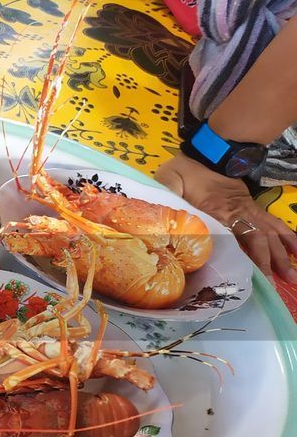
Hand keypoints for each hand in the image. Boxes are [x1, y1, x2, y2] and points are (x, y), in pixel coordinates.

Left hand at [156, 153, 296, 282]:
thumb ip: (163, 198)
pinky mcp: (252, 207)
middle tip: (279, 286)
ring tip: (293, 277)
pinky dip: (288, 238)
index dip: (250, 257)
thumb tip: (153, 216)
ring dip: (284, 255)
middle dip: (272, 263)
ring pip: (271, 234)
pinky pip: (274, 224)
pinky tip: (296, 251)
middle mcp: (240, 212)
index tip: (256, 277)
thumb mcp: (169, 181)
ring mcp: (249, 209)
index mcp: (220, 210)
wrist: (209, 150)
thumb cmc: (186, 169)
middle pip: (261, 240)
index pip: (239, 237)